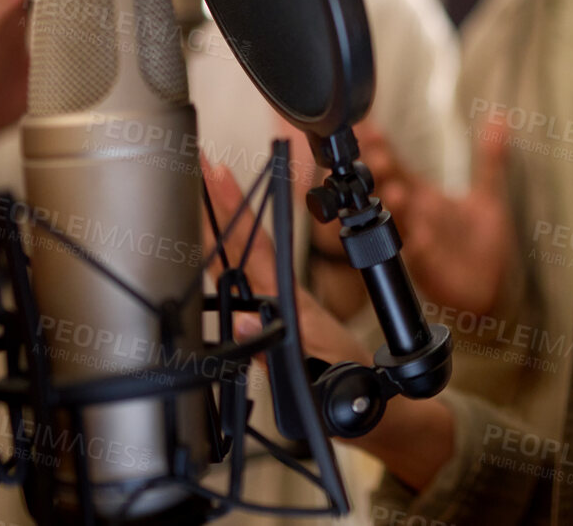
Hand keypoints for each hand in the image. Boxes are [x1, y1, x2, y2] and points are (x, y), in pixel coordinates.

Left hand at [202, 159, 457, 491]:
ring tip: (212, 176)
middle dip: (219, 202)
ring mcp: (286, 306)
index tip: (211, 180)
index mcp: (276, 313)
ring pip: (252, 253)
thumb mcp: (311, 376)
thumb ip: (274, 350)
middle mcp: (276, 304)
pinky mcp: (299, 311)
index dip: (229, 215)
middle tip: (199, 161)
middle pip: (241, 245)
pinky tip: (243, 218)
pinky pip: (272, 264)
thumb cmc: (342, 391)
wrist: (374, 411)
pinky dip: (256, 236)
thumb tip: (244, 319)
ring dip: (232, 213)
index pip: (245, 255)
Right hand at [361, 120, 512, 316]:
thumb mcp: (488, 195)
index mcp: (424, 197)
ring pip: (402, 223)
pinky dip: (421, 248)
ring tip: (396, 192)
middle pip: (393, 189)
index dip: (382, 148)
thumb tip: (499, 119)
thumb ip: (490, 159)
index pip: (397, 166)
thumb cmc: (481, 241)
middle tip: (376, 157)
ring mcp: (420, 241)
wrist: (491, 288)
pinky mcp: (431, 268)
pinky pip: (422, 258)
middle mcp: (416, 217)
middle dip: (382, 174)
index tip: (368, 128)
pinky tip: (421, 238)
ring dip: (397, 208)